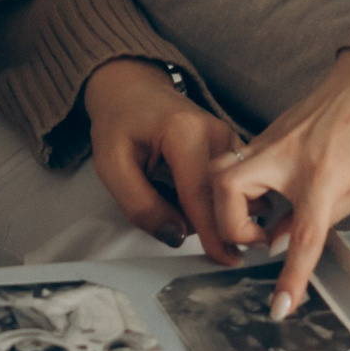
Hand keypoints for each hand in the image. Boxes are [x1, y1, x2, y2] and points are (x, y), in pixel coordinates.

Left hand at [81, 58, 241, 264]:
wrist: (132, 90)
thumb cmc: (120, 123)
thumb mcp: (112, 166)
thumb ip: (141, 206)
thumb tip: (177, 237)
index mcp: (185, 132)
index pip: (203, 193)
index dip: (212, 232)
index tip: (224, 260)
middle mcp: (216, 132)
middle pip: (227, 196)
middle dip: (210, 224)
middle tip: (177, 224)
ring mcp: (229, 137)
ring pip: (236, 192)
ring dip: (213, 212)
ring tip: (176, 203)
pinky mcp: (233, 145)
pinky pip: (236, 184)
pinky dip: (217, 201)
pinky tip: (190, 199)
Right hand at [209, 49, 349, 323]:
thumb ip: (320, 220)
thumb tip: (284, 242)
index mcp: (321, 176)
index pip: (302, 238)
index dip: (291, 278)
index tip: (280, 305)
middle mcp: (286, 155)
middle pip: (228, 190)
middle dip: (231, 225)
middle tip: (259, 238)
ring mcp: (269, 140)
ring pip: (220, 172)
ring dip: (229, 204)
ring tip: (257, 217)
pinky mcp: (263, 135)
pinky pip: (235, 164)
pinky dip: (239, 187)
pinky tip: (264, 195)